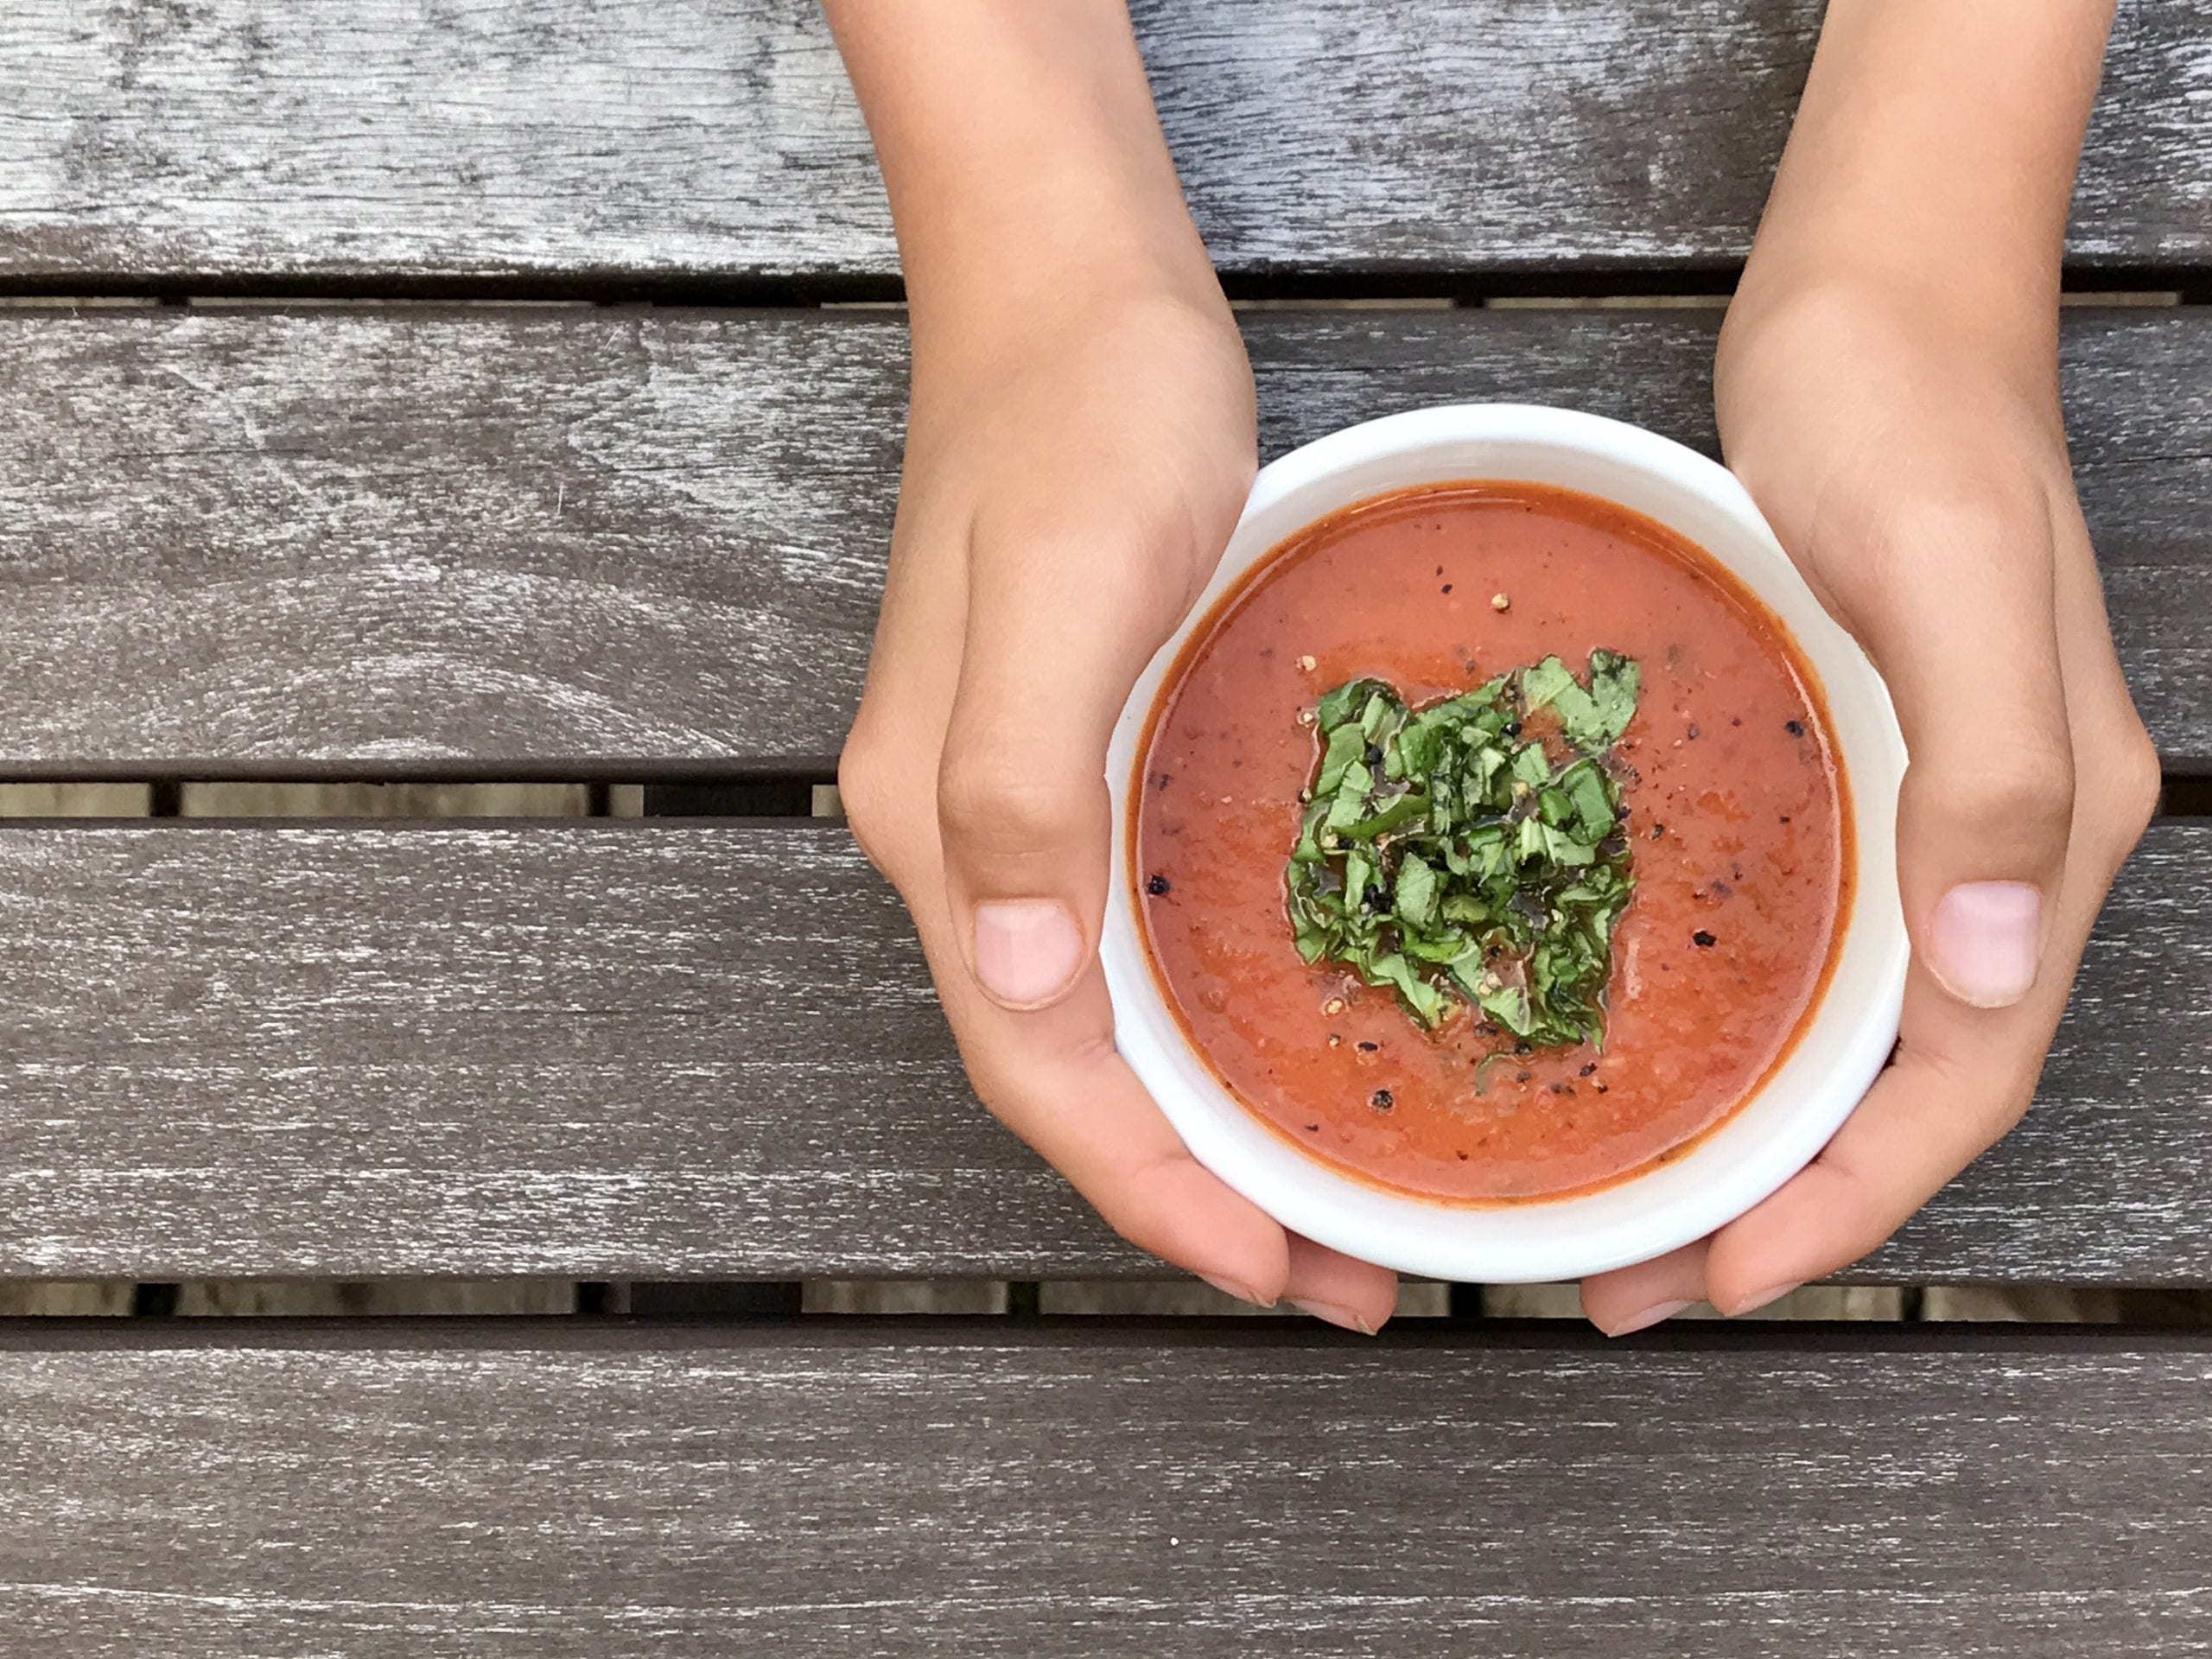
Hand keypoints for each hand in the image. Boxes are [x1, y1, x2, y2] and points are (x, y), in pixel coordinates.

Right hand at [840, 268, 1401, 1332]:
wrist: (1062, 274)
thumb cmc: (1082, 410)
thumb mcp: (1073, 590)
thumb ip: (1024, 788)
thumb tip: (1007, 980)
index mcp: (942, 822)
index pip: (1037, 1064)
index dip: (1149, 1187)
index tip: (1272, 1268)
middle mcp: (956, 835)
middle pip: (1060, 1067)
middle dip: (1182, 1189)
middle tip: (1329, 1267)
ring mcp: (1003, 795)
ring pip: (1090, 1015)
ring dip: (1192, 1120)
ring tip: (1314, 1191)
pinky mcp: (1061, 751)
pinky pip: (1117, 935)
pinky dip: (1192, 1017)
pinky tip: (1269, 1029)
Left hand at [1580, 275, 2159, 1333]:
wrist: (1874, 295)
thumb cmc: (1909, 414)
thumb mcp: (1953, 581)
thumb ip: (1990, 776)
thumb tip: (1986, 977)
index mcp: (2040, 833)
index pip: (1959, 1079)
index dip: (1846, 1200)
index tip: (1718, 1273)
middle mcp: (1992, 846)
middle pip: (1899, 1083)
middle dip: (1782, 1201)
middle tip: (1632, 1274)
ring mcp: (1922, 808)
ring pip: (1850, 1027)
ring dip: (1751, 1130)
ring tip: (1627, 1200)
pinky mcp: (1851, 764)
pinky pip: (1806, 937)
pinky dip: (1736, 1018)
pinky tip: (1638, 1035)